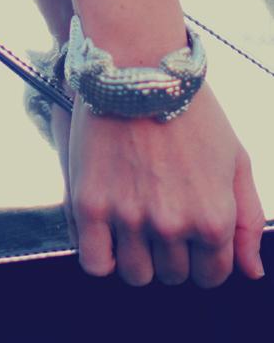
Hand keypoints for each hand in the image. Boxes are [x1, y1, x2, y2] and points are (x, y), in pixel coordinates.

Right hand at [66, 80, 266, 287]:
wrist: (138, 66)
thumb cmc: (191, 110)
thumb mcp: (235, 158)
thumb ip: (247, 219)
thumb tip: (251, 272)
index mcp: (213, 218)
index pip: (212, 275)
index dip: (204, 257)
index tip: (190, 233)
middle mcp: (173, 224)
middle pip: (173, 276)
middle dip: (171, 254)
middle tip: (160, 215)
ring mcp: (129, 216)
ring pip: (135, 274)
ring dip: (137, 257)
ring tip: (134, 221)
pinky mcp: (90, 204)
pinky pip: (95, 262)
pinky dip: (102, 256)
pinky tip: (107, 233)